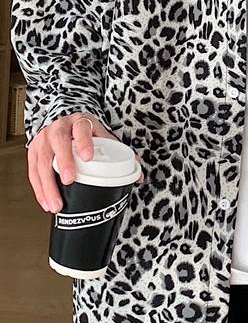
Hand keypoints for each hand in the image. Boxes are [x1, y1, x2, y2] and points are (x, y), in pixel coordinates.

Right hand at [27, 112, 144, 214]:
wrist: (62, 118)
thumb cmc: (84, 130)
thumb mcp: (100, 134)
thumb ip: (118, 152)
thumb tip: (139, 175)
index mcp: (79, 122)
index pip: (81, 129)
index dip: (84, 142)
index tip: (88, 157)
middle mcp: (58, 129)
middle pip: (58, 144)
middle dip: (63, 163)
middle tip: (68, 181)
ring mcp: (43, 140)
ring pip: (42, 162)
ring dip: (48, 185)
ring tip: (56, 204)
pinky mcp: (33, 152)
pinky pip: (33, 172)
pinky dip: (39, 189)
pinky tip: (46, 203)